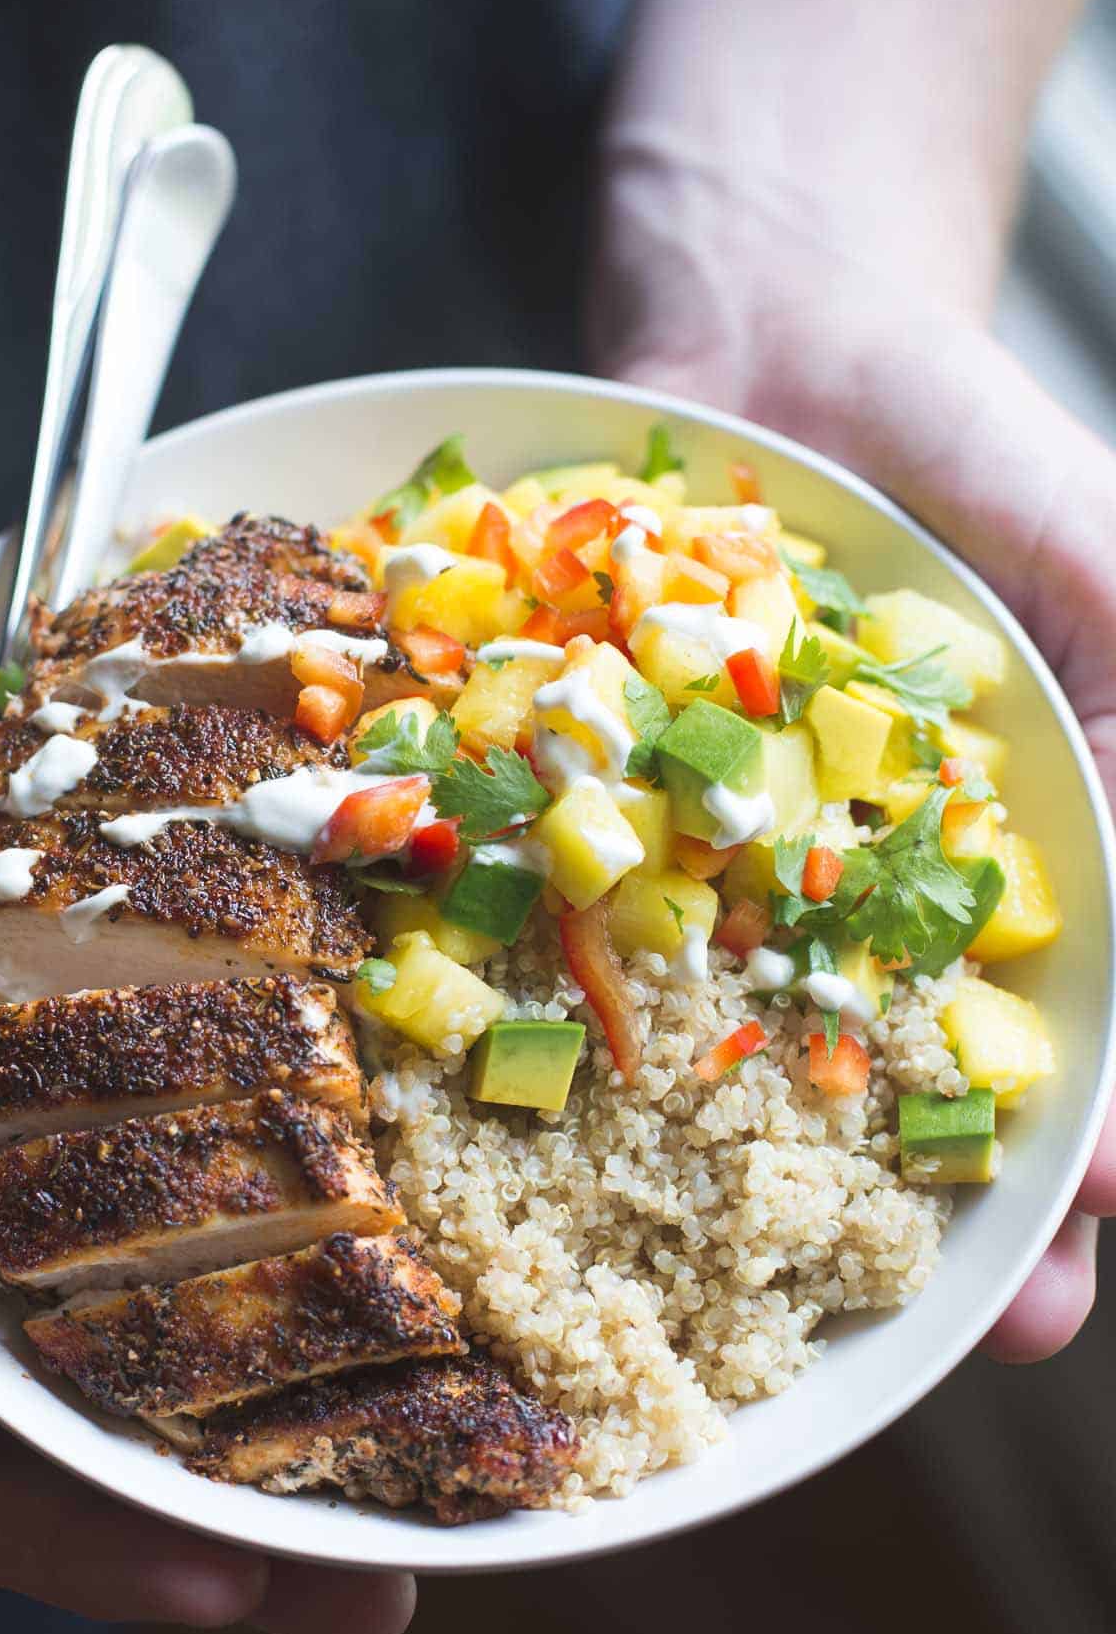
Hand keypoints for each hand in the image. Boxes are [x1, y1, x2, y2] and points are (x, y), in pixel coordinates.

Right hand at [0, 543, 412, 1633]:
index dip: (93, 1542)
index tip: (237, 1583)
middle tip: (385, 1573)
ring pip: (163, 1289)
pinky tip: (378, 1209)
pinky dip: (267, 1180)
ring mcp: (19, 1147)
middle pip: (103, 1413)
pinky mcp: (71, 1047)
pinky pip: (180, 1128)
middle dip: (236, 1503)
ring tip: (432, 1434)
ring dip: (287, 1369)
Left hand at [591, 143, 1115, 1360]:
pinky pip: (591, 890)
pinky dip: (583, 970)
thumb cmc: (966, 438)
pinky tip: (572, 1053)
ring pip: (747, 1015)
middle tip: (961, 1321)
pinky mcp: (600, 781)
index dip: (1090, 1139)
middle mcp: (857, 871)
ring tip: (775, 1259)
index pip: (1074, 1020)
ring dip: (768, 1137)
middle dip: (947, 1190)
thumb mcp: (1104, 560)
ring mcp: (723, 837)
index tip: (1079, 1246)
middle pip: (915, 1059)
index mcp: (1004, 847)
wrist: (772, 312)